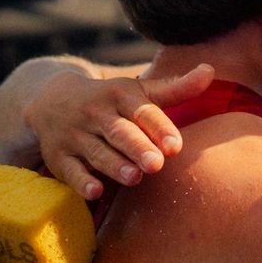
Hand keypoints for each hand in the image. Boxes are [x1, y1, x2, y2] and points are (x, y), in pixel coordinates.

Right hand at [25, 64, 213, 199]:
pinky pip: (70, 171)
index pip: (143, 112)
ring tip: (134, 178)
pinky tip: (95, 191)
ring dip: (114, 165)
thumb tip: (210, 70)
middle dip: (137, 148)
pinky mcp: (59, 157)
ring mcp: (75, 136)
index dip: (159, 128)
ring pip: (97, 153)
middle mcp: (96, 114)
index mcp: (119, 95)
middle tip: (156, 164)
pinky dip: (81, 181)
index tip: (175, 146)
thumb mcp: (138, 91)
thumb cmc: (110, 100)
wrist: (51, 100)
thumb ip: (175, 88)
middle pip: (119, 132)